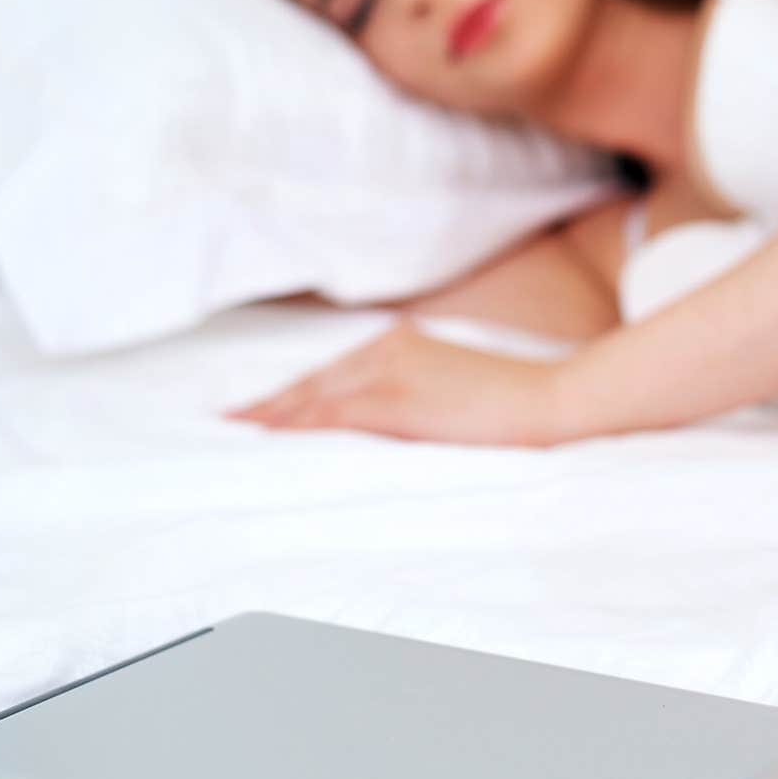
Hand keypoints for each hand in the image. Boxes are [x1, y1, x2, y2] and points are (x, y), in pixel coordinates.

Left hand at [223, 319, 555, 445]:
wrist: (550, 402)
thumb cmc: (512, 404)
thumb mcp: (453, 390)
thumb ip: (413, 395)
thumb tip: (388, 420)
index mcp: (402, 343)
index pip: (333, 373)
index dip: (292, 393)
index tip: (259, 408)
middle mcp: (388, 348)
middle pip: (315, 381)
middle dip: (271, 403)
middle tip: (228, 419)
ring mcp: (391, 370)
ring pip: (315, 395)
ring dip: (274, 415)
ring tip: (237, 430)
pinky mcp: (397, 399)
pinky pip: (333, 413)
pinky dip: (297, 424)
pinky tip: (271, 435)